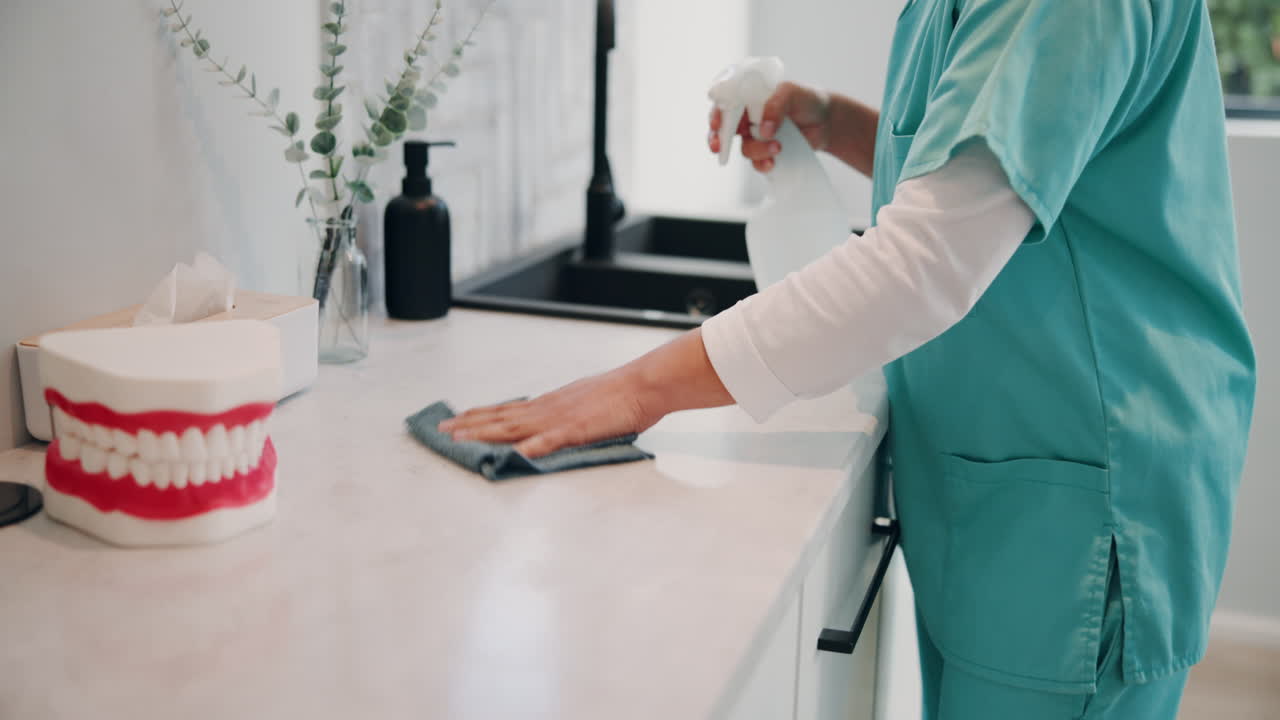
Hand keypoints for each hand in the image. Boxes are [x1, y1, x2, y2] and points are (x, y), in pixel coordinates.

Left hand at [437, 330, 734, 458]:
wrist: (646, 384)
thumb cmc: (622, 397)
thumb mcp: (585, 405)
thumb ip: (564, 419)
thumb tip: (547, 431)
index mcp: (551, 404)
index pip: (507, 410)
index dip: (479, 416)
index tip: (456, 420)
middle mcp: (549, 408)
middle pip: (501, 418)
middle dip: (469, 424)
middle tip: (441, 429)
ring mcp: (561, 418)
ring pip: (516, 426)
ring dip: (485, 432)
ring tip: (460, 438)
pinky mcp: (579, 427)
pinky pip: (553, 439)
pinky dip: (534, 446)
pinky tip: (517, 453)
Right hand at [708, 81, 830, 172]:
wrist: (826, 121)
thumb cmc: (806, 100)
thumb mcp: (791, 93)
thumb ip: (775, 106)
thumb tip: (764, 130)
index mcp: (748, 97)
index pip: (724, 104)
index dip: (716, 114)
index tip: (716, 125)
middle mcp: (747, 117)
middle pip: (723, 130)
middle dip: (718, 140)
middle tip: (718, 147)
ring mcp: (755, 137)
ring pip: (744, 148)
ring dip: (758, 150)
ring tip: (778, 147)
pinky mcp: (765, 153)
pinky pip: (756, 163)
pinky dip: (762, 164)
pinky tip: (774, 162)